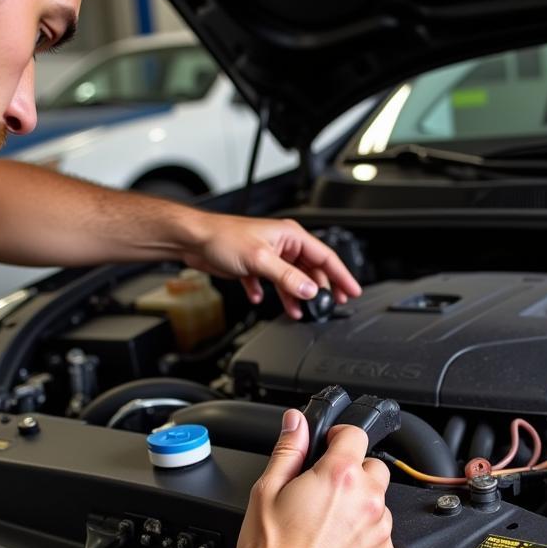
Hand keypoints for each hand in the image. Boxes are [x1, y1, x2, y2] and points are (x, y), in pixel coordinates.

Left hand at [180, 213, 360, 318]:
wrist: (194, 240)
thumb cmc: (223, 238)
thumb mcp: (261, 260)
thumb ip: (288, 277)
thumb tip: (310, 291)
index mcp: (291, 236)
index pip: (325, 257)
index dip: (341, 275)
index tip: (352, 291)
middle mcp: (283, 244)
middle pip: (310, 269)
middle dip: (318, 289)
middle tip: (328, 306)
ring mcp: (269, 255)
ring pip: (291, 278)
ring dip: (294, 295)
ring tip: (298, 311)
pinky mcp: (254, 265)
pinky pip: (270, 282)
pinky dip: (269, 292)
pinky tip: (261, 299)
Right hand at [236, 410, 395, 547]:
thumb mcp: (266, 492)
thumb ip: (288, 450)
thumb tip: (296, 423)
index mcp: (338, 476)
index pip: (355, 434)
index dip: (339, 436)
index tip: (330, 445)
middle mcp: (367, 500)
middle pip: (373, 468)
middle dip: (352, 473)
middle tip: (324, 492)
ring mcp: (379, 531)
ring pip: (379, 503)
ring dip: (360, 506)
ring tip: (327, 525)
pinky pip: (380, 536)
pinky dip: (364, 537)